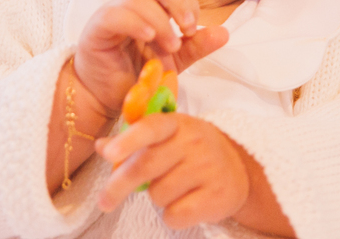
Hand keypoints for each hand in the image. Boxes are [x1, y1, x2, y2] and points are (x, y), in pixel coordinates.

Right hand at [73, 0, 227, 120]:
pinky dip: (136, 23)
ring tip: (169, 46)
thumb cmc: (136, 74)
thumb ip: (196, 45)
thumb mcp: (174, 61)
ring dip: (160, 20)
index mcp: (148, 5)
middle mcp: (129, 3)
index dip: (186, 0)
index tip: (194, 28)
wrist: (104, 99)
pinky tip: (149, 38)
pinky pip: (114, 15)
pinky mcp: (96, 29)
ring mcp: (111, 14)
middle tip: (188, 27)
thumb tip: (225, 33)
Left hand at [98, 113, 249, 229]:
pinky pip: (175, 215)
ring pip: (158, 194)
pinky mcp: (217, 196)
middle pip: (146, 166)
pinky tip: (184, 204)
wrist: (238, 168)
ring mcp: (208, 168)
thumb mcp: (167, 137)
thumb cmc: (192, 152)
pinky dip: (172, 216)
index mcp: (178, 124)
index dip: (129, 140)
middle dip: (118, 186)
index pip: (151, 127)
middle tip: (104, 202)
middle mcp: (194, 142)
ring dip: (156, 198)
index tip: (110, 153)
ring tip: (173, 190)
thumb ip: (134, 141)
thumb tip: (101, 146)